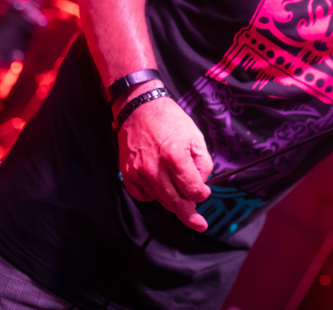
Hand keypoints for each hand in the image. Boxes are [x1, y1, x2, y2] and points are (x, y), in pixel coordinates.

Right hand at [117, 94, 213, 230]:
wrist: (139, 107)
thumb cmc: (169, 120)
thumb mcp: (195, 137)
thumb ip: (202, 163)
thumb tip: (201, 183)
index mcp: (175, 157)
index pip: (192, 190)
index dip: (202, 195)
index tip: (204, 194)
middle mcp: (155, 168)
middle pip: (175, 202)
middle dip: (189, 215)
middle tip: (199, 224)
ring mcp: (138, 173)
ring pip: (160, 200)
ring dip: (172, 200)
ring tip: (179, 192)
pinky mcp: (127, 174)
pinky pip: (143, 196)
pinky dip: (153, 196)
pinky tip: (160, 187)